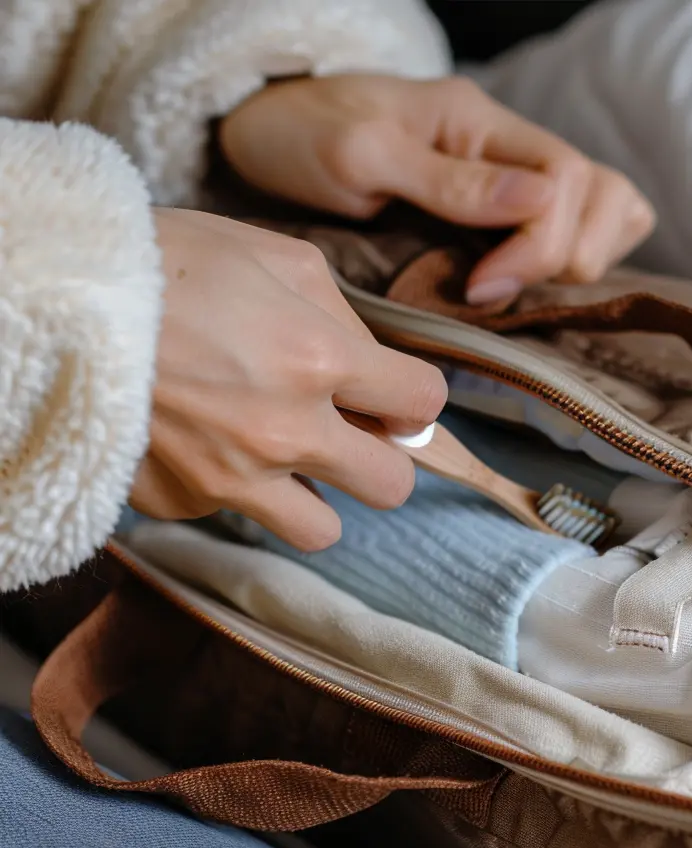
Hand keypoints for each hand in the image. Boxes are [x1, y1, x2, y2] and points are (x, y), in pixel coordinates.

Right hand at [132, 208, 446, 549]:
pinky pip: (233, 515)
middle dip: (382, 459)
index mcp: (318, 358)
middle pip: (392, 487)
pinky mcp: (181, 502)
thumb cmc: (164, 260)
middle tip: (352, 434)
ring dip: (318, 498)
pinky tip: (204, 443)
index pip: (422, 403)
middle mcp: (285, 431)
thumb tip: (375, 361)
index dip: (415, 397)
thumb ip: (341, 313)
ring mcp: (231, 478)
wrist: (52, 298)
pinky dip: (231, 488)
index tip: (395, 393)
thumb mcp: (272, 256)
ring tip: (285, 457)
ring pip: (321, 531)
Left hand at [219, 74, 655, 304]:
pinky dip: (572, 261)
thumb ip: (449, 180)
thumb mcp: (363, 155)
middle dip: (564, 257)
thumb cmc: (305, 137)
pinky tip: (527, 283)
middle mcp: (511, 147)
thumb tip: (544, 201)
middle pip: (604, 196)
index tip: (480, 288)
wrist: (270, 134)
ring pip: (610, 211)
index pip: (566, 179)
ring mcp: (515, 177)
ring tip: (512, 288)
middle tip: (491, 291)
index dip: (539, 247)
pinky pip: (578, 230)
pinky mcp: (507, 210)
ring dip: (582, 259)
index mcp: (479, 123)